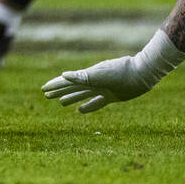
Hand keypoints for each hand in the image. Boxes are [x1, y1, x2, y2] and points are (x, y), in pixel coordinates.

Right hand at [41, 54, 159, 112]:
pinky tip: (80, 110)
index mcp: (88, 75)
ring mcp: (102, 88)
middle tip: (46, 94)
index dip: (55, 85)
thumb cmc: (121, 73)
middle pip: (72, 87)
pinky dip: (87, 106)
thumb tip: (64, 75)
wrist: (141, 74)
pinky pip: (95, 102)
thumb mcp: (101, 75)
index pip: (67, 81)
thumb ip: (83, 76)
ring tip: (60, 102)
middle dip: (59, 90)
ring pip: (82, 94)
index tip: (44, 89)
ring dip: (70, 98)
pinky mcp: (111, 95)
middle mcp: (93, 81)